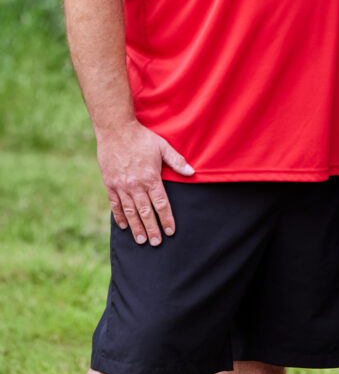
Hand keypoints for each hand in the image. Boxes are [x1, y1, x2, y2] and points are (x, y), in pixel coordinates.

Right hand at [96, 121, 193, 244]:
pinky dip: (120, 216)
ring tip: (141, 240)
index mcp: (151, 177)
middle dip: (152, 229)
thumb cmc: (142, 138)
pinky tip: (124, 226)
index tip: (170, 231)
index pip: (161, 204)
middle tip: (156, 243)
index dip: (167, 219)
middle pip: (146, 212)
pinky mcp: (110, 184)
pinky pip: (115, 205)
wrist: (116, 130)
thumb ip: (177, 161)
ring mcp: (121, 186)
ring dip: (136, 227)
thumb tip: (192, 172)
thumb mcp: (163, 146)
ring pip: (130, 212)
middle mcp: (136, 185)